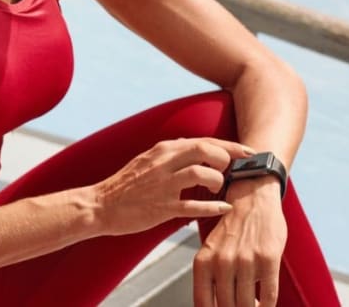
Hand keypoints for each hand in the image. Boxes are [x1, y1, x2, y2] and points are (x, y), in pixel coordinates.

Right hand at [92, 137, 255, 235]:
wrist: (99, 205)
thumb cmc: (125, 186)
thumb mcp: (147, 160)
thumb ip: (170, 154)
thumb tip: (194, 148)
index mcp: (162, 150)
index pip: (203, 141)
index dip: (230, 146)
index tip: (249, 152)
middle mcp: (163, 162)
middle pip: (205, 150)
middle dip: (227, 159)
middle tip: (234, 170)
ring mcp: (162, 185)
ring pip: (201, 174)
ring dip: (218, 181)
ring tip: (220, 188)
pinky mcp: (160, 207)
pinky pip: (193, 206)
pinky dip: (212, 207)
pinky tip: (224, 208)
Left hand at [193, 177, 285, 306]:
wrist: (252, 198)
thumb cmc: (232, 229)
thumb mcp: (212, 250)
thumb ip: (210, 277)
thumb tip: (212, 306)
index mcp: (203, 261)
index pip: (203, 303)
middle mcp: (222, 262)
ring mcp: (245, 261)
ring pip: (248, 305)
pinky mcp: (268, 259)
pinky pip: (269, 296)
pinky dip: (267, 306)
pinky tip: (265, 305)